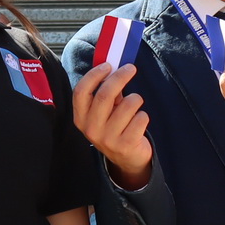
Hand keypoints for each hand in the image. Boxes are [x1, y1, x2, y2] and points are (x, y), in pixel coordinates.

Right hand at [73, 63, 154, 187]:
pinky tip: (138, 123)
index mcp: (81, 118)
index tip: (108, 65)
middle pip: (105, 95)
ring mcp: (107, 139)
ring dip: (136, 99)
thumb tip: (114, 67)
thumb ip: (106, 92)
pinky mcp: (125, 145)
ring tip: (134, 106)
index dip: (94, 75)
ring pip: (128, 104)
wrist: (126, 159)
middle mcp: (91, 129)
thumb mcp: (104, 112)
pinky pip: (141, 118)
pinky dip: (143, 116)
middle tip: (130, 68)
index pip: (81, 92)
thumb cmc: (115, 127)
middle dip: (120, 77)